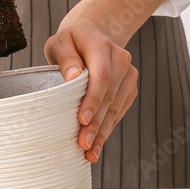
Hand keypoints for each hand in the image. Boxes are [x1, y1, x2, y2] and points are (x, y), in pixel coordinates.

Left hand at [44, 21, 137, 163]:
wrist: (91, 36)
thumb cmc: (71, 42)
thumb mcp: (60, 43)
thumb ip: (66, 58)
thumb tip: (73, 77)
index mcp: (101, 46)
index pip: (101, 76)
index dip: (93, 100)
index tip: (82, 120)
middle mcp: (121, 59)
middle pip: (109, 96)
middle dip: (96, 124)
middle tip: (84, 145)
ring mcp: (129, 74)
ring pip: (116, 108)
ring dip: (103, 132)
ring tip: (90, 152)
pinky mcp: (129, 88)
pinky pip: (119, 111)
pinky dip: (108, 129)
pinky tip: (97, 144)